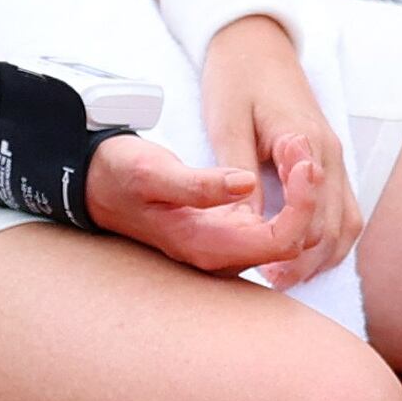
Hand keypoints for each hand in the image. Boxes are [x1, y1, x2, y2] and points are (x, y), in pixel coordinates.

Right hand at [83, 133, 313, 273]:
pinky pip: (273, 224)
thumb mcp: (154, 172)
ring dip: (299, 193)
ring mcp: (224, 247)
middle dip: (307, 194)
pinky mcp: (224, 232)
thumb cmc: (121, 175)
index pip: (280, 241)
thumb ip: (199, 184)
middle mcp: (221, 256)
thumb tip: (246, 184)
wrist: (95, 183)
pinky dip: (288, 194)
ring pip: (284, 234)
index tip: (303, 160)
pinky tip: (288, 161)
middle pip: (290, 240)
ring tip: (297, 147)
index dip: (301, 204)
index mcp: (208, 246)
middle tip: (300, 144)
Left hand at [200, 15, 362, 287]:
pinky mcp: (330, 163)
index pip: (311, 214)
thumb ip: (238, 174)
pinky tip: (300, 255)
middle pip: (334, 227)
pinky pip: (345, 213)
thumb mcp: (227, 125)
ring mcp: (335, 159)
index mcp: (306, 143)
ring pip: (347, 226)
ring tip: (283, 276)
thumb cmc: (235, 80)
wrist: (254, 42)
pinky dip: (330, 241)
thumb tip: (243, 225)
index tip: (263, 268)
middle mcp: (330, 155)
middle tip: (268, 280)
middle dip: (305, 260)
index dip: (289, 247)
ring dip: (321, 255)